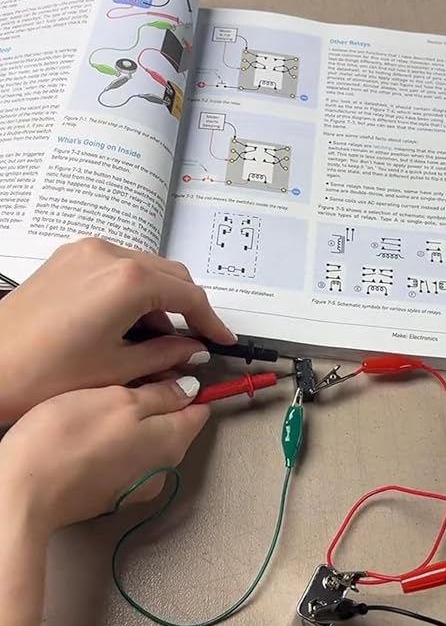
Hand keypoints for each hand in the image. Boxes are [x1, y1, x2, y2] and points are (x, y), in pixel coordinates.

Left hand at [0, 238, 234, 421]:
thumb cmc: (43, 373)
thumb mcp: (117, 369)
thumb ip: (166, 354)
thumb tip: (193, 350)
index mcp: (128, 281)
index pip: (189, 296)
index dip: (212, 321)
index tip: (222, 340)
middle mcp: (109, 254)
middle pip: (170, 274)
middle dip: (186, 307)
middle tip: (194, 342)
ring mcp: (85, 251)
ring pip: (144, 267)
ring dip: (159, 298)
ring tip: (157, 339)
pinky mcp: (66, 258)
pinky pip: (115, 265)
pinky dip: (131, 289)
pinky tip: (127, 320)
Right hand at [0, 377, 207, 534]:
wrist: (25, 491)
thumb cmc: (67, 441)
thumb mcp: (120, 399)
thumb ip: (161, 394)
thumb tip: (190, 387)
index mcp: (172, 442)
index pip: (200, 407)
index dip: (185, 382)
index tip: (162, 368)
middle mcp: (163, 469)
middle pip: (174, 423)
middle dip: (155, 400)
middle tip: (122, 383)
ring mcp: (138, 484)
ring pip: (147, 440)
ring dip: (132, 421)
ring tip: (100, 405)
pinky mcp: (112, 492)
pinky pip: (125, 458)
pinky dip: (115, 442)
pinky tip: (90, 432)